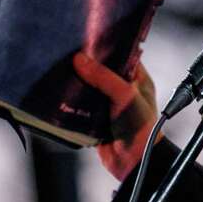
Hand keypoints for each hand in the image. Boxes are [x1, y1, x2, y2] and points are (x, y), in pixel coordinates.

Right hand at [72, 52, 160, 180]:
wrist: (134, 163)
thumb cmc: (141, 128)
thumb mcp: (125, 95)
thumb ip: (103, 77)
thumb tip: (80, 59)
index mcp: (137, 79)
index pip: (122, 55)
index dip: (107, 47)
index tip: (89, 38)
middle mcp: (123, 90)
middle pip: (101, 72)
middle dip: (87, 65)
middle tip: (69, 53)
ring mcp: (109, 105)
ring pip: (89, 88)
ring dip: (78, 83)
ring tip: (61, 68)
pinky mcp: (95, 119)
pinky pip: (81, 106)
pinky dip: (72, 101)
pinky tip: (61, 91)